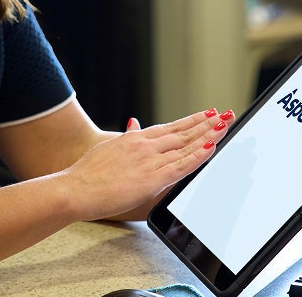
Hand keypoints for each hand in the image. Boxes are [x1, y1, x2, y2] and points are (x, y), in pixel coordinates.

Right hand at [60, 109, 235, 220]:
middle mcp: (145, 145)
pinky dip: (197, 156)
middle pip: (183, 133)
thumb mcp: (108, 147)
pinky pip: (181, 166)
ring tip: (224, 126)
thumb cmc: (88, 172)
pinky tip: (210, 148)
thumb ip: (126, 136)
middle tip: (225, 115)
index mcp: (136, 138)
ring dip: (208, 136)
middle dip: (206, 124)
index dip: (191, 120)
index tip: (207, 114)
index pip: (171, 127)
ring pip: (185, 146)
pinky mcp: (151, 179)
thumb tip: (134, 124)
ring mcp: (149, 161)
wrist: (76, 187)